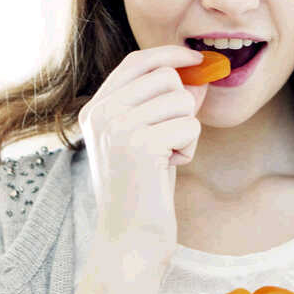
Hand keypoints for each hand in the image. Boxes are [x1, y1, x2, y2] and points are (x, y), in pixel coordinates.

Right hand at [77, 45, 207, 258]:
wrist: (130, 239)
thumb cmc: (143, 190)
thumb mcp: (148, 138)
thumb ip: (164, 104)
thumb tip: (198, 75)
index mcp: (95, 109)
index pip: (137, 61)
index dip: (170, 54)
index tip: (196, 58)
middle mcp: (101, 113)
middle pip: (166, 77)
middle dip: (182, 107)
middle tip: (169, 140)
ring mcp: (117, 127)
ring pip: (182, 100)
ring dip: (186, 130)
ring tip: (165, 157)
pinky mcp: (140, 144)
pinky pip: (189, 125)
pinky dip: (188, 148)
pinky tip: (168, 168)